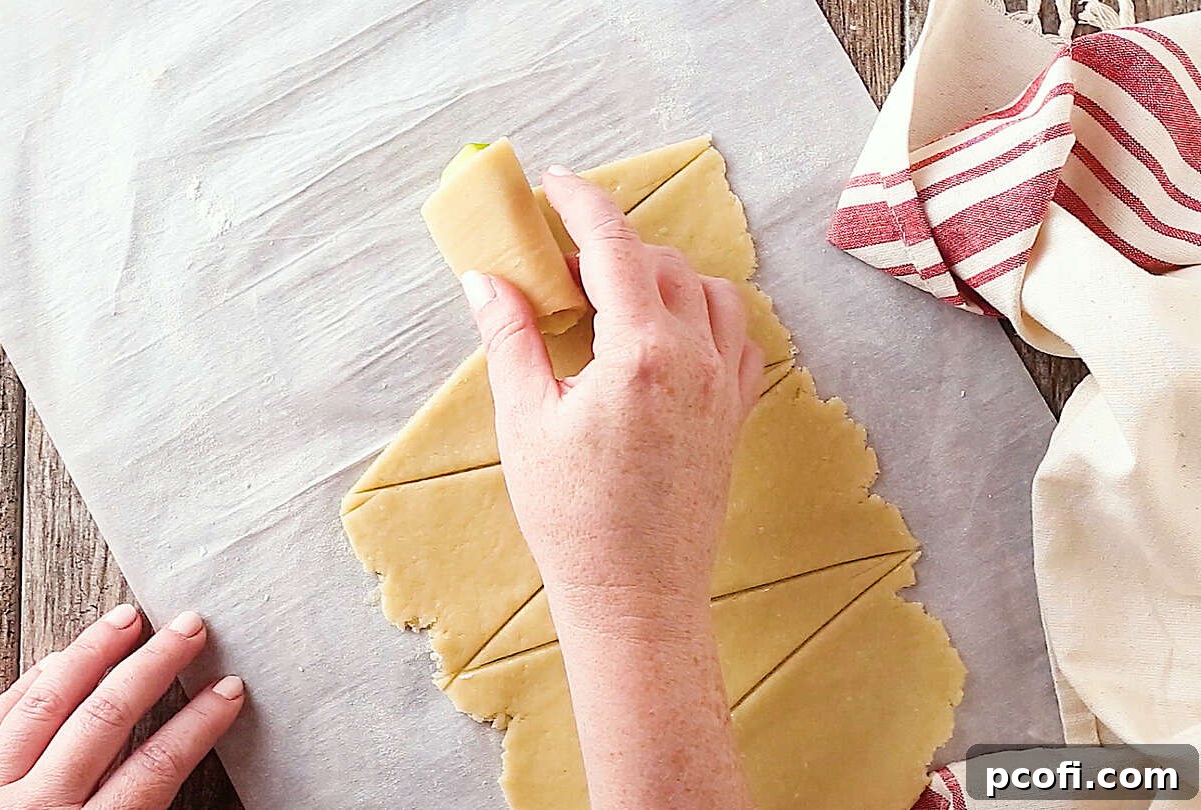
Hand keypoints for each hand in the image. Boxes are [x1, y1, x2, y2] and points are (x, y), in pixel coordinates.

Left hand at [0, 604, 244, 809]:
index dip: (196, 725)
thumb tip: (165, 784)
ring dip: (91, 654)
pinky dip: (28, 684)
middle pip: (104, 719)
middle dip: (154, 667)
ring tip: (126, 618)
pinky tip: (54, 659)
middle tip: (190, 628)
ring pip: (45, 704)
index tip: (228, 691)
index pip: (152, 770)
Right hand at [462, 166, 762, 627]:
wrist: (636, 597)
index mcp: (642, 352)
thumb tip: (487, 279)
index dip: (582, 202)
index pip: (615, 246)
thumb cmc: (574, 519)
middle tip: (559, 264)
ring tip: (612, 297)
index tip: (555, 183)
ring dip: (661, 276)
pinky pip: (738, 337)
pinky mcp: (735, 415)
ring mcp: (725, 387)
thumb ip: (510, 337)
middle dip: (610, 246)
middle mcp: (696, 358)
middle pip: (660, 262)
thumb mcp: (525, 420)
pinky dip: (705, 316)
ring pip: (708, 291)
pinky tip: (668, 334)